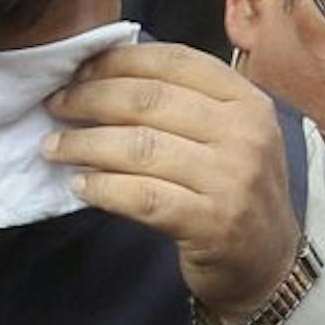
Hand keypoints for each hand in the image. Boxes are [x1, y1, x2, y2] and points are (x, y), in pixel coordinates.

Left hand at [44, 43, 297, 322]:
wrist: (270, 263)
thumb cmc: (235, 191)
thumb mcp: (231, 134)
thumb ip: (186, 101)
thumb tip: (104, 74)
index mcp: (247, 100)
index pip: (174, 61)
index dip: (117, 61)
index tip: (78, 69)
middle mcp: (244, 134)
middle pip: (150, 99)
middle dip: (90, 98)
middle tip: (56, 105)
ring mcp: (231, 179)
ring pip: (140, 147)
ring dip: (85, 144)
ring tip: (54, 146)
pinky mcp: (212, 223)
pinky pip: (143, 197)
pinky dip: (103, 189)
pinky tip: (79, 186)